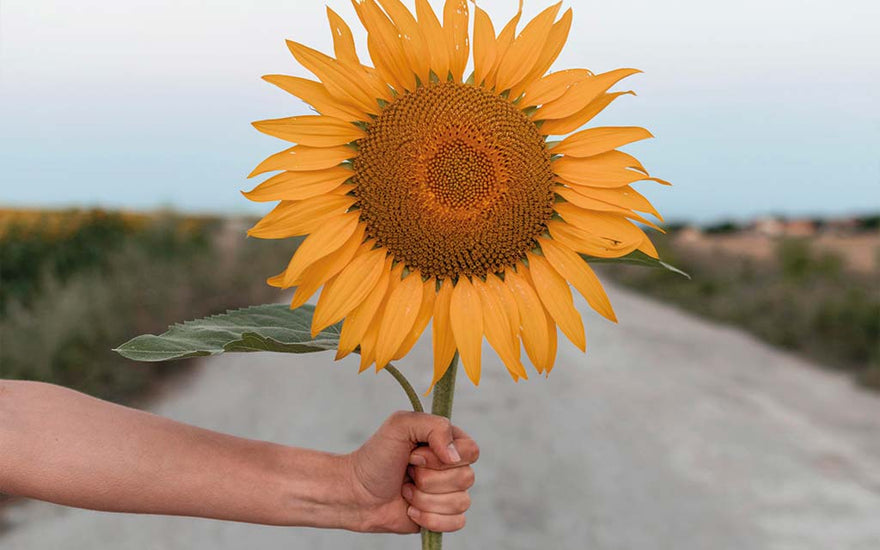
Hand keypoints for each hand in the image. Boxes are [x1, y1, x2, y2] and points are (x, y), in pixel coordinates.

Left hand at [343, 411, 478, 533]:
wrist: (356, 493)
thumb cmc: (375, 457)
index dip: (442, 457)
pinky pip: (457, 522)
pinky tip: (411, 510)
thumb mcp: (400, 425)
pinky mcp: (442, 516)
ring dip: (425, 499)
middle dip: (428, 479)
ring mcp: (448, 492)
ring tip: (405, 491)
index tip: (414, 455)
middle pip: (466, 478)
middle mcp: (451, 467)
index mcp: (446, 442)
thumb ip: (434, 426)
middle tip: (407, 473)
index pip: (471, 451)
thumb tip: (455, 456)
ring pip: (460, 502)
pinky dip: (430, 518)